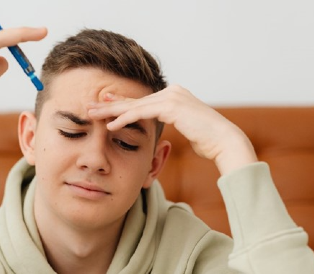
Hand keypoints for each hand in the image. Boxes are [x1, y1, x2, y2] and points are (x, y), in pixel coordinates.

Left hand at [87, 85, 257, 174]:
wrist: (225, 142)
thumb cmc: (208, 141)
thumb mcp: (186, 128)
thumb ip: (173, 122)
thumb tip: (164, 127)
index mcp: (174, 95)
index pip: (141, 101)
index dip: (120, 104)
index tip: (103, 107)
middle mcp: (172, 92)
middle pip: (135, 100)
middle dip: (110, 105)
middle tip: (88, 107)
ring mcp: (172, 97)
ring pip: (134, 105)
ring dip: (111, 111)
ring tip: (91, 116)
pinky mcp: (171, 106)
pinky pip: (141, 113)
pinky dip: (124, 119)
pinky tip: (109, 125)